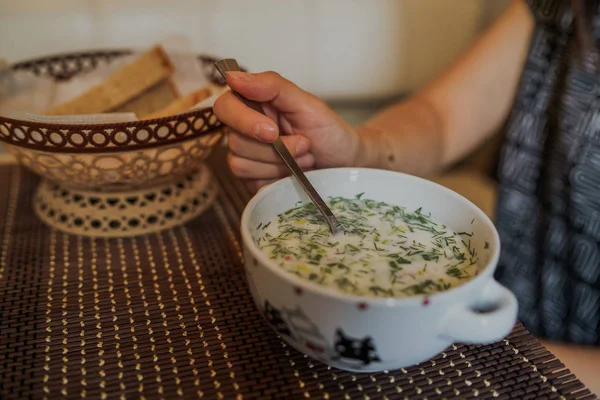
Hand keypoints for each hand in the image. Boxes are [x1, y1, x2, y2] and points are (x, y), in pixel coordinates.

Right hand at [213, 71, 360, 192]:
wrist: (345, 163)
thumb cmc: (328, 131)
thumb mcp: (307, 103)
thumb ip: (272, 86)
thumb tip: (234, 76)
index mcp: (254, 104)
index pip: (225, 107)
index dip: (243, 120)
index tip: (272, 131)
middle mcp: (244, 130)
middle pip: (234, 140)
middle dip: (274, 148)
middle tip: (304, 144)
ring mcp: (247, 157)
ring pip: (240, 164)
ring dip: (279, 164)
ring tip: (304, 158)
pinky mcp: (253, 180)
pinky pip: (250, 183)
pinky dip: (276, 179)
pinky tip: (293, 174)